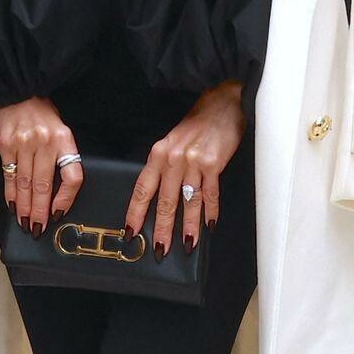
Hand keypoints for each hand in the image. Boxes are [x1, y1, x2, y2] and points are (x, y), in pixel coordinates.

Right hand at [0, 97, 82, 235]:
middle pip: (43, 185)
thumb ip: (61, 157)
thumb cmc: (42, 115)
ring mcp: (23, 144)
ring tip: (25, 222)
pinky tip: (11, 205)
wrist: (18, 92)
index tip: (59, 213)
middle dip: (40, 211)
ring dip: (24, 207)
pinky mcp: (5, 145)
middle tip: (38, 228)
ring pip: (24, 184)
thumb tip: (57, 192)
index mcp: (64, 140)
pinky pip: (8, 175)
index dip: (66, 199)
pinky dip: (10, 193)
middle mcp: (44, 143)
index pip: (71, 176)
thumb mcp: (61, 131)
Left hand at [126, 80, 245, 254]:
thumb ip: (165, 166)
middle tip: (160, 250)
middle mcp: (173, 159)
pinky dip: (210, 211)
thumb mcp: (173, 141)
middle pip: (165, 201)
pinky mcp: (214, 164)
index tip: (131, 232)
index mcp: (159, 154)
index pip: (143, 189)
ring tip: (186, 245)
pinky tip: (209, 225)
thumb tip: (160, 195)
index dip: (136, 213)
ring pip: (188, 202)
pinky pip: (210, 194)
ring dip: (188, 227)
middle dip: (162, 229)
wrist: (222, 103)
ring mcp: (194, 162)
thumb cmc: (197, 123)